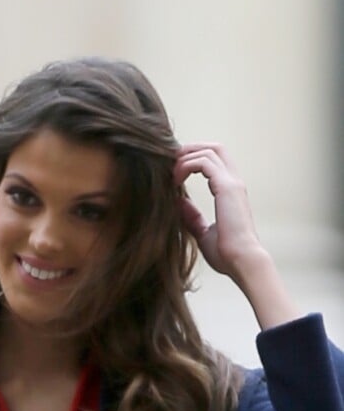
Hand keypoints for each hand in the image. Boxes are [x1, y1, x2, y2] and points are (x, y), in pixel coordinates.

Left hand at [173, 143, 301, 328]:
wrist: (242, 263)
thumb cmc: (227, 254)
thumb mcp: (203, 232)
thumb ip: (191, 216)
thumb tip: (177, 202)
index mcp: (230, 191)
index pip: (214, 160)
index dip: (192, 159)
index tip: (172, 173)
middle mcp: (233, 182)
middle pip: (213, 147)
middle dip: (188, 150)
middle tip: (169, 165)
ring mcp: (232, 183)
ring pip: (209, 150)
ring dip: (184, 157)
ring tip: (170, 175)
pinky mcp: (227, 188)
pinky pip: (204, 162)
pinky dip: (186, 165)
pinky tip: (175, 182)